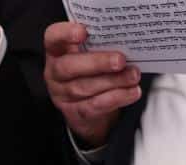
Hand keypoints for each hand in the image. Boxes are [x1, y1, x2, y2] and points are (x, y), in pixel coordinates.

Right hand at [44, 22, 141, 148]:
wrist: (90, 107)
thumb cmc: (92, 71)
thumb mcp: (91, 53)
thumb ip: (101, 44)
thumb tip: (126, 39)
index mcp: (58, 51)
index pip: (53, 38)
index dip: (65, 34)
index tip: (83, 32)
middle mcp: (56, 72)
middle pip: (67, 67)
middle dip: (96, 62)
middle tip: (119, 60)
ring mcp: (62, 94)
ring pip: (84, 87)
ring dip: (113, 81)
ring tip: (133, 75)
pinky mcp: (75, 112)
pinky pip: (95, 105)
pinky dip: (116, 97)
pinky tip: (131, 92)